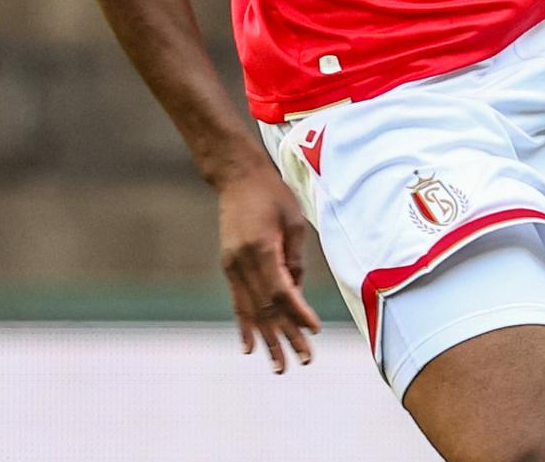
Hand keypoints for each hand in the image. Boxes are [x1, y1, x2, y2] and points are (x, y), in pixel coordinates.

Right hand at [216, 162, 321, 372]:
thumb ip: (296, 259)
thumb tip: (296, 291)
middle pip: (266, 309)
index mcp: (262, 250)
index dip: (298, 314)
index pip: (282, 292)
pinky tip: (249, 347)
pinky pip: (238, 303)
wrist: (238, 179)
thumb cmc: (273, 196)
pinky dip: (245, 326)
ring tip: (279, 364)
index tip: (315, 330)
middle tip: (303, 360)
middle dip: (285, 337)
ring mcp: (232, 267)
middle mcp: (242, 264)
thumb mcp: (294, 222)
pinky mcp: (228, 267)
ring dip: (266, 340)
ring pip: (251, 312)